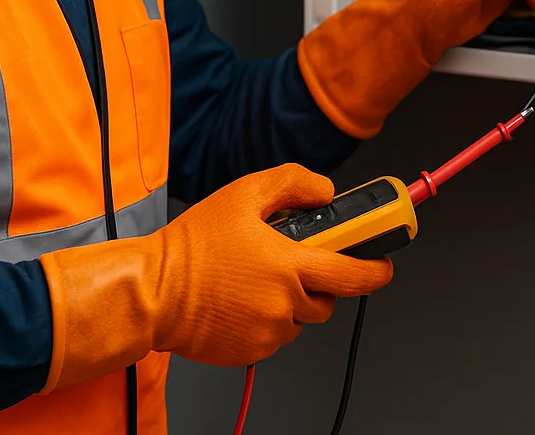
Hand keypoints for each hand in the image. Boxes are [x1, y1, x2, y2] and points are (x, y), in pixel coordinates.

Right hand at [40, 164, 392, 387]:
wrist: (150, 293)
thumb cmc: (191, 246)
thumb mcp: (244, 194)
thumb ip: (293, 183)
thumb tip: (325, 191)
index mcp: (290, 265)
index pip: (355, 275)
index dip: (377, 270)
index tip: (383, 264)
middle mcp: (285, 303)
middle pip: (329, 300)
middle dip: (322, 282)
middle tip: (295, 264)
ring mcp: (269, 332)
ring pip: (301, 319)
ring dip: (292, 302)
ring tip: (257, 280)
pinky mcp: (250, 352)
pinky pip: (274, 337)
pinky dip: (268, 321)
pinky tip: (241, 301)